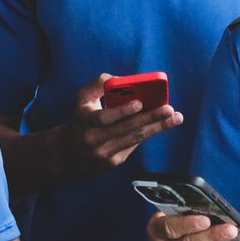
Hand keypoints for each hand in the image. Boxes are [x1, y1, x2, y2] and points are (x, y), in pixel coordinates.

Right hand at [50, 74, 181, 177]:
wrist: (64, 154)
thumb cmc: (78, 120)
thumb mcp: (82, 99)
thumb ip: (99, 84)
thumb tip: (120, 78)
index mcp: (86, 123)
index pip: (105, 118)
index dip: (123, 111)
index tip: (140, 103)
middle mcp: (96, 141)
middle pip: (128, 129)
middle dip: (152, 118)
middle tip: (170, 109)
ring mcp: (106, 154)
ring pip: (135, 139)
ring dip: (157, 127)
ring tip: (175, 118)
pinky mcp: (113, 162)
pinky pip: (133, 144)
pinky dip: (146, 133)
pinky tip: (159, 124)